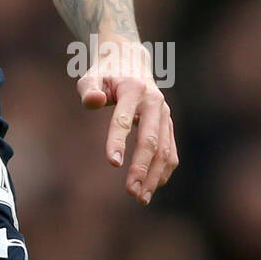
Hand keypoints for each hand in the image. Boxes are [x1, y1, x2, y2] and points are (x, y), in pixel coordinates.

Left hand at [76, 34, 177, 204]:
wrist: (130, 61)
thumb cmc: (105, 74)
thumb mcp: (91, 76)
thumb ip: (89, 89)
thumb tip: (93, 102)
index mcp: (133, 89)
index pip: (124, 119)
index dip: (117, 141)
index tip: (113, 163)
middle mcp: (154, 102)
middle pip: (150, 140)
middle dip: (141, 167)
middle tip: (131, 192)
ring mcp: (164, 114)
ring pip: (165, 150)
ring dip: (154, 176)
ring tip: (140, 198)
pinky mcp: (168, 124)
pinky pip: (171, 151)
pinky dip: (163, 171)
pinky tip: (151, 187)